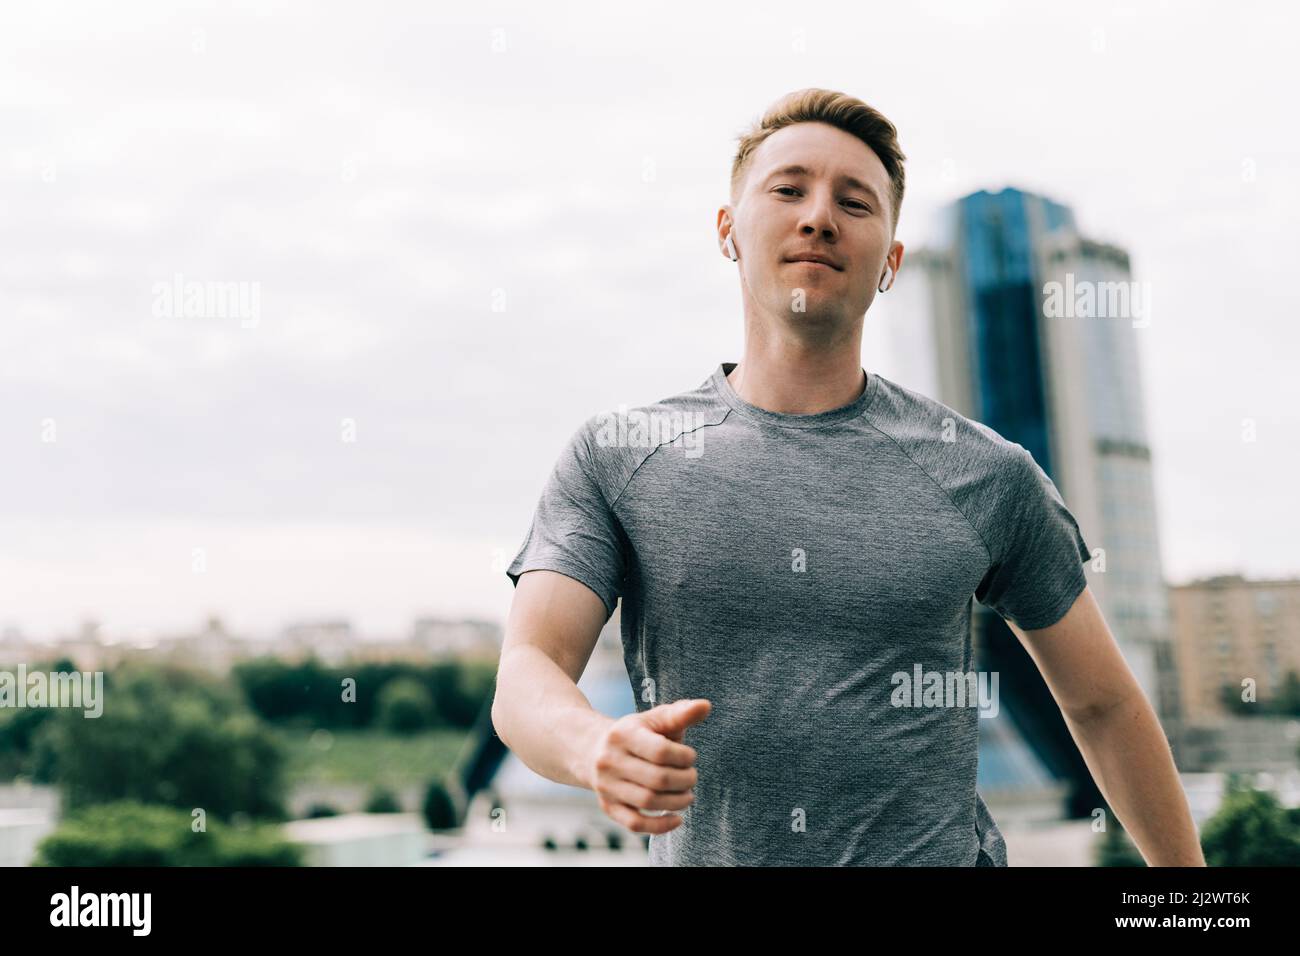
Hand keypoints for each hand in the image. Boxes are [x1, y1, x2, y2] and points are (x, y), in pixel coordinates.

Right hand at [586, 698, 710, 833]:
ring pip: (648, 802)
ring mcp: (607, 786)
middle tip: (692, 777)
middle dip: (684, 781)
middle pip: (657, 779)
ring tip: (687, 795)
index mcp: (623, 735)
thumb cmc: (636, 733)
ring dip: (677, 802)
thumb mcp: (654, 719)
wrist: (592, 749)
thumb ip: (681, 714)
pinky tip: (677, 819)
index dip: (684, 757)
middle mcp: (610, 761)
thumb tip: (706, 706)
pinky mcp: (608, 807)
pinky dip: (659, 826)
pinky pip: (635, 824)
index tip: (690, 757)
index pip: (660, 751)